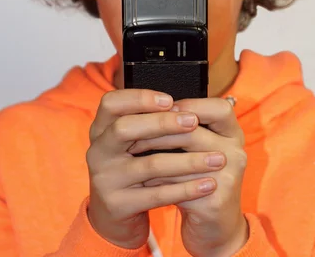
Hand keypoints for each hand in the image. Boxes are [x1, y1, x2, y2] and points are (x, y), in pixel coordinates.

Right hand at [85, 89, 225, 248]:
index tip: (170, 100)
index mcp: (100, 129)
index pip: (111, 103)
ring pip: (151, 165)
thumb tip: (188, 106)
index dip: (139, 98)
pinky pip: (158, 194)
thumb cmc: (131, 167)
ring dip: (188, 161)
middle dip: (163, 123)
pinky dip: (187, 189)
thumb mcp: (131, 143)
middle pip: (125, 128)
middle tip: (193, 121)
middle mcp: (98, 152)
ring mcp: (105, 180)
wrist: (115, 216)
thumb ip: (148, 122)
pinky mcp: (118, 205)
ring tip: (217, 158)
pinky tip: (208, 184)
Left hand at [129, 98, 248, 256]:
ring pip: (182, 158)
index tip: (162, 108)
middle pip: (193, 131)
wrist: (216, 230)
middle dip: (158, 129)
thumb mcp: (200, 150)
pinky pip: (177, 186)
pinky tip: (141, 177)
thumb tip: (151, 107)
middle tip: (133, 129)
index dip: (189, 105)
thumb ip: (186, 129)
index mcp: (233, 134)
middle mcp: (236, 152)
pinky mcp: (213, 202)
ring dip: (152, 153)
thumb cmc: (200, 180)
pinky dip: (155, 180)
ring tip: (132, 149)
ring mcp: (228, 178)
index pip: (219, 107)